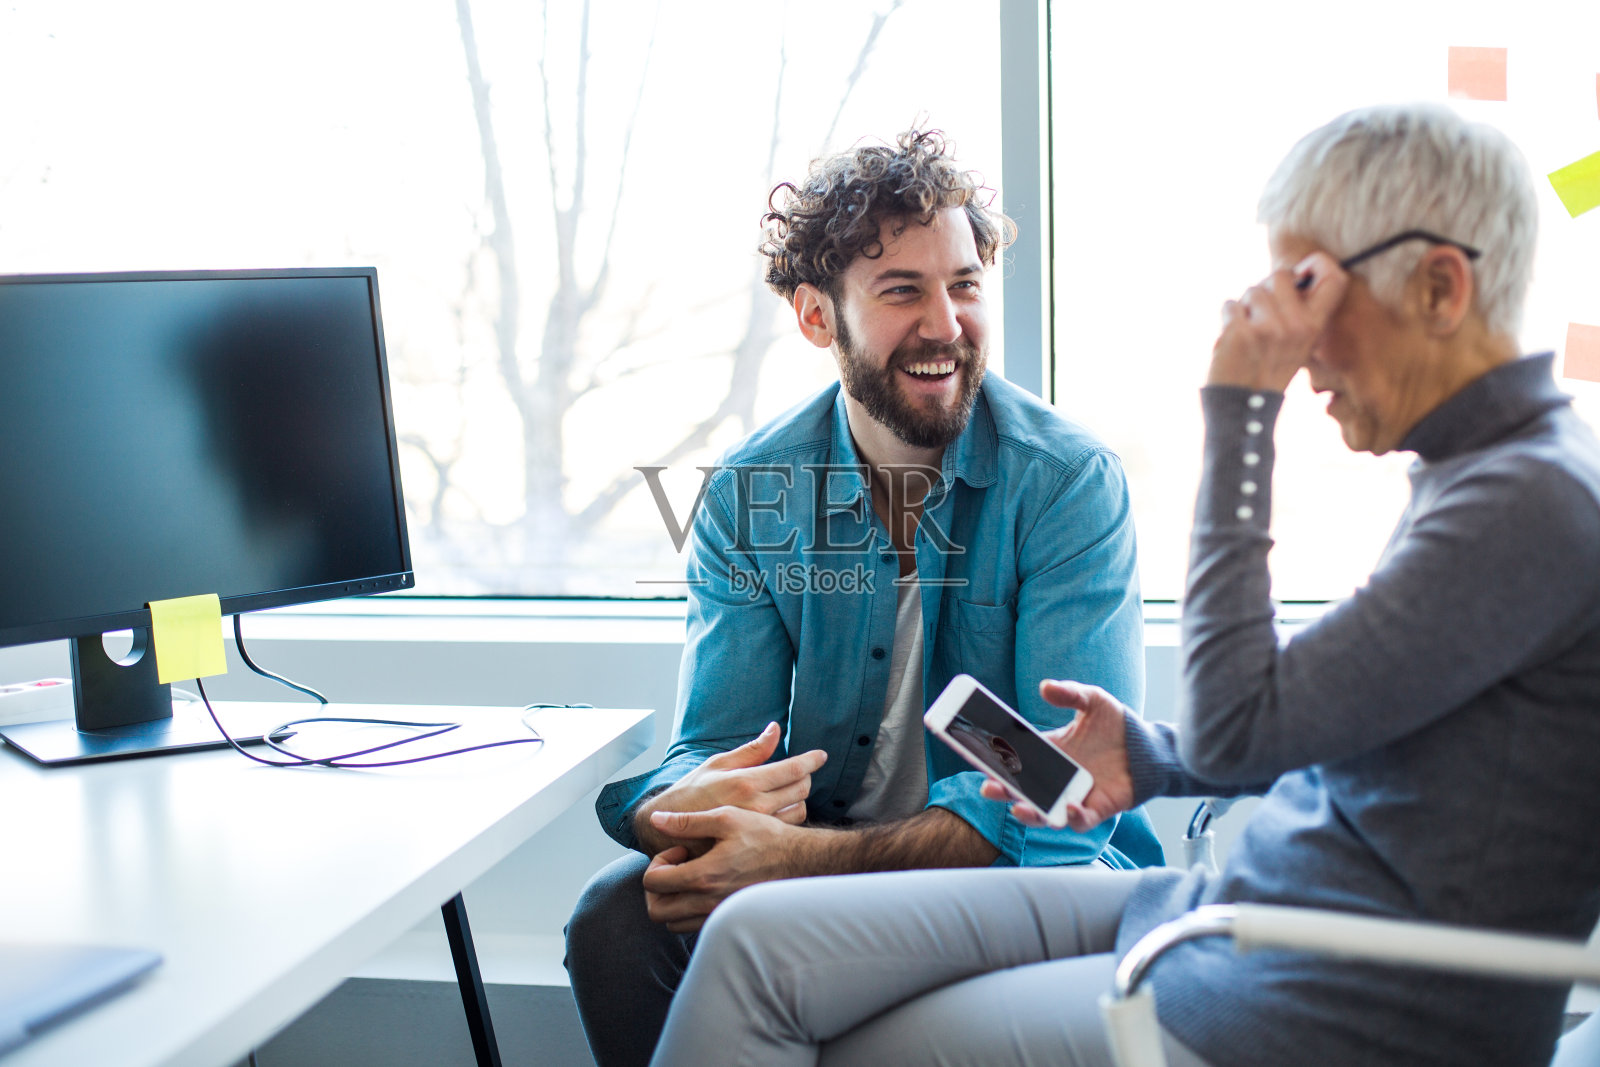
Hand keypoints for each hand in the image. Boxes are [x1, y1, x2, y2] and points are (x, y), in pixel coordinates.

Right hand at [634, 722, 825, 853]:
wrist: (668, 831)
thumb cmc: (691, 792)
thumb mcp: (717, 764)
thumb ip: (752, 750)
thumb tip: (775, 729)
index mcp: (746, 782)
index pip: (793, 769)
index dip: (812, 760)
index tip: (821, 755)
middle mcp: (756, 806)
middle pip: (802, 788)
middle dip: (804, 776)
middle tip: (797, 772)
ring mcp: (758, 828)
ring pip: (800, 810)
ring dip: (798, 797)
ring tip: (785, 792)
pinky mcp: (756, 842)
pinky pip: (787, 827)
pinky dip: (789, 815)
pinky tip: (778, 810)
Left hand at [641, 806, 802, 931]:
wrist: (800, 862)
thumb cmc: (765, 837)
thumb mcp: (726, 819)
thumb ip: (687, 821)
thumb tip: (655, 819)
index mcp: (703, 876)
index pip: (653, 882)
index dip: (657, 862)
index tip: (679, 850)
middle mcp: (707, 903)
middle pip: (657, 910)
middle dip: (658, 887)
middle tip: (676, 867)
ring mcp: (718, 915)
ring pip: (672, 922)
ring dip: (672, 900)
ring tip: (691, 876)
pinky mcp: (727, 920)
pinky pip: (692, 926)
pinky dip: (688, 910)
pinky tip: (706, 886)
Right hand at [979, 679, 1134, 832]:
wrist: (1149, 747)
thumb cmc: (1118, 725)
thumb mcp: (1093, 701)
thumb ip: (1070, 693)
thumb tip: (1044, 687)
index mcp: (1050, 752)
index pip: (1015, 759)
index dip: (996, 761)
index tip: (977, 756)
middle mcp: (1057, 778)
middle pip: (1022, 790)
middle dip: (1002, 791)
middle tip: (989, 787)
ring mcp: (1075, 795)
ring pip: (1045, 813)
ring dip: (1030, 813)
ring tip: (1019, 808)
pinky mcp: (1097, 809)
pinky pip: (1080, 821)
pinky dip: (1072, 818)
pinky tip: (1068, 808)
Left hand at [1207, 252, 1346, 391]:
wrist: (1245, 405)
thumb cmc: (1267, 368)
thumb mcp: (1298, 342)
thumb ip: (1299, 311)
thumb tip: (1288, 273)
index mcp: (1315, 326)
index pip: (1336, 279)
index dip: (1319, 263)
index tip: (1301, 271)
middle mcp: (1297, 325)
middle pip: (1280, 275)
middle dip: (1264, 287)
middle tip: (1260, 313)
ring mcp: (1269, 328)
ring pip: (1251, 290)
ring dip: (1244, 306)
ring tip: (1247, 331)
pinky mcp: (1242, 332)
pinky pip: (1230, 305)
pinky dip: (1228, 318)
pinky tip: (1233, 338)